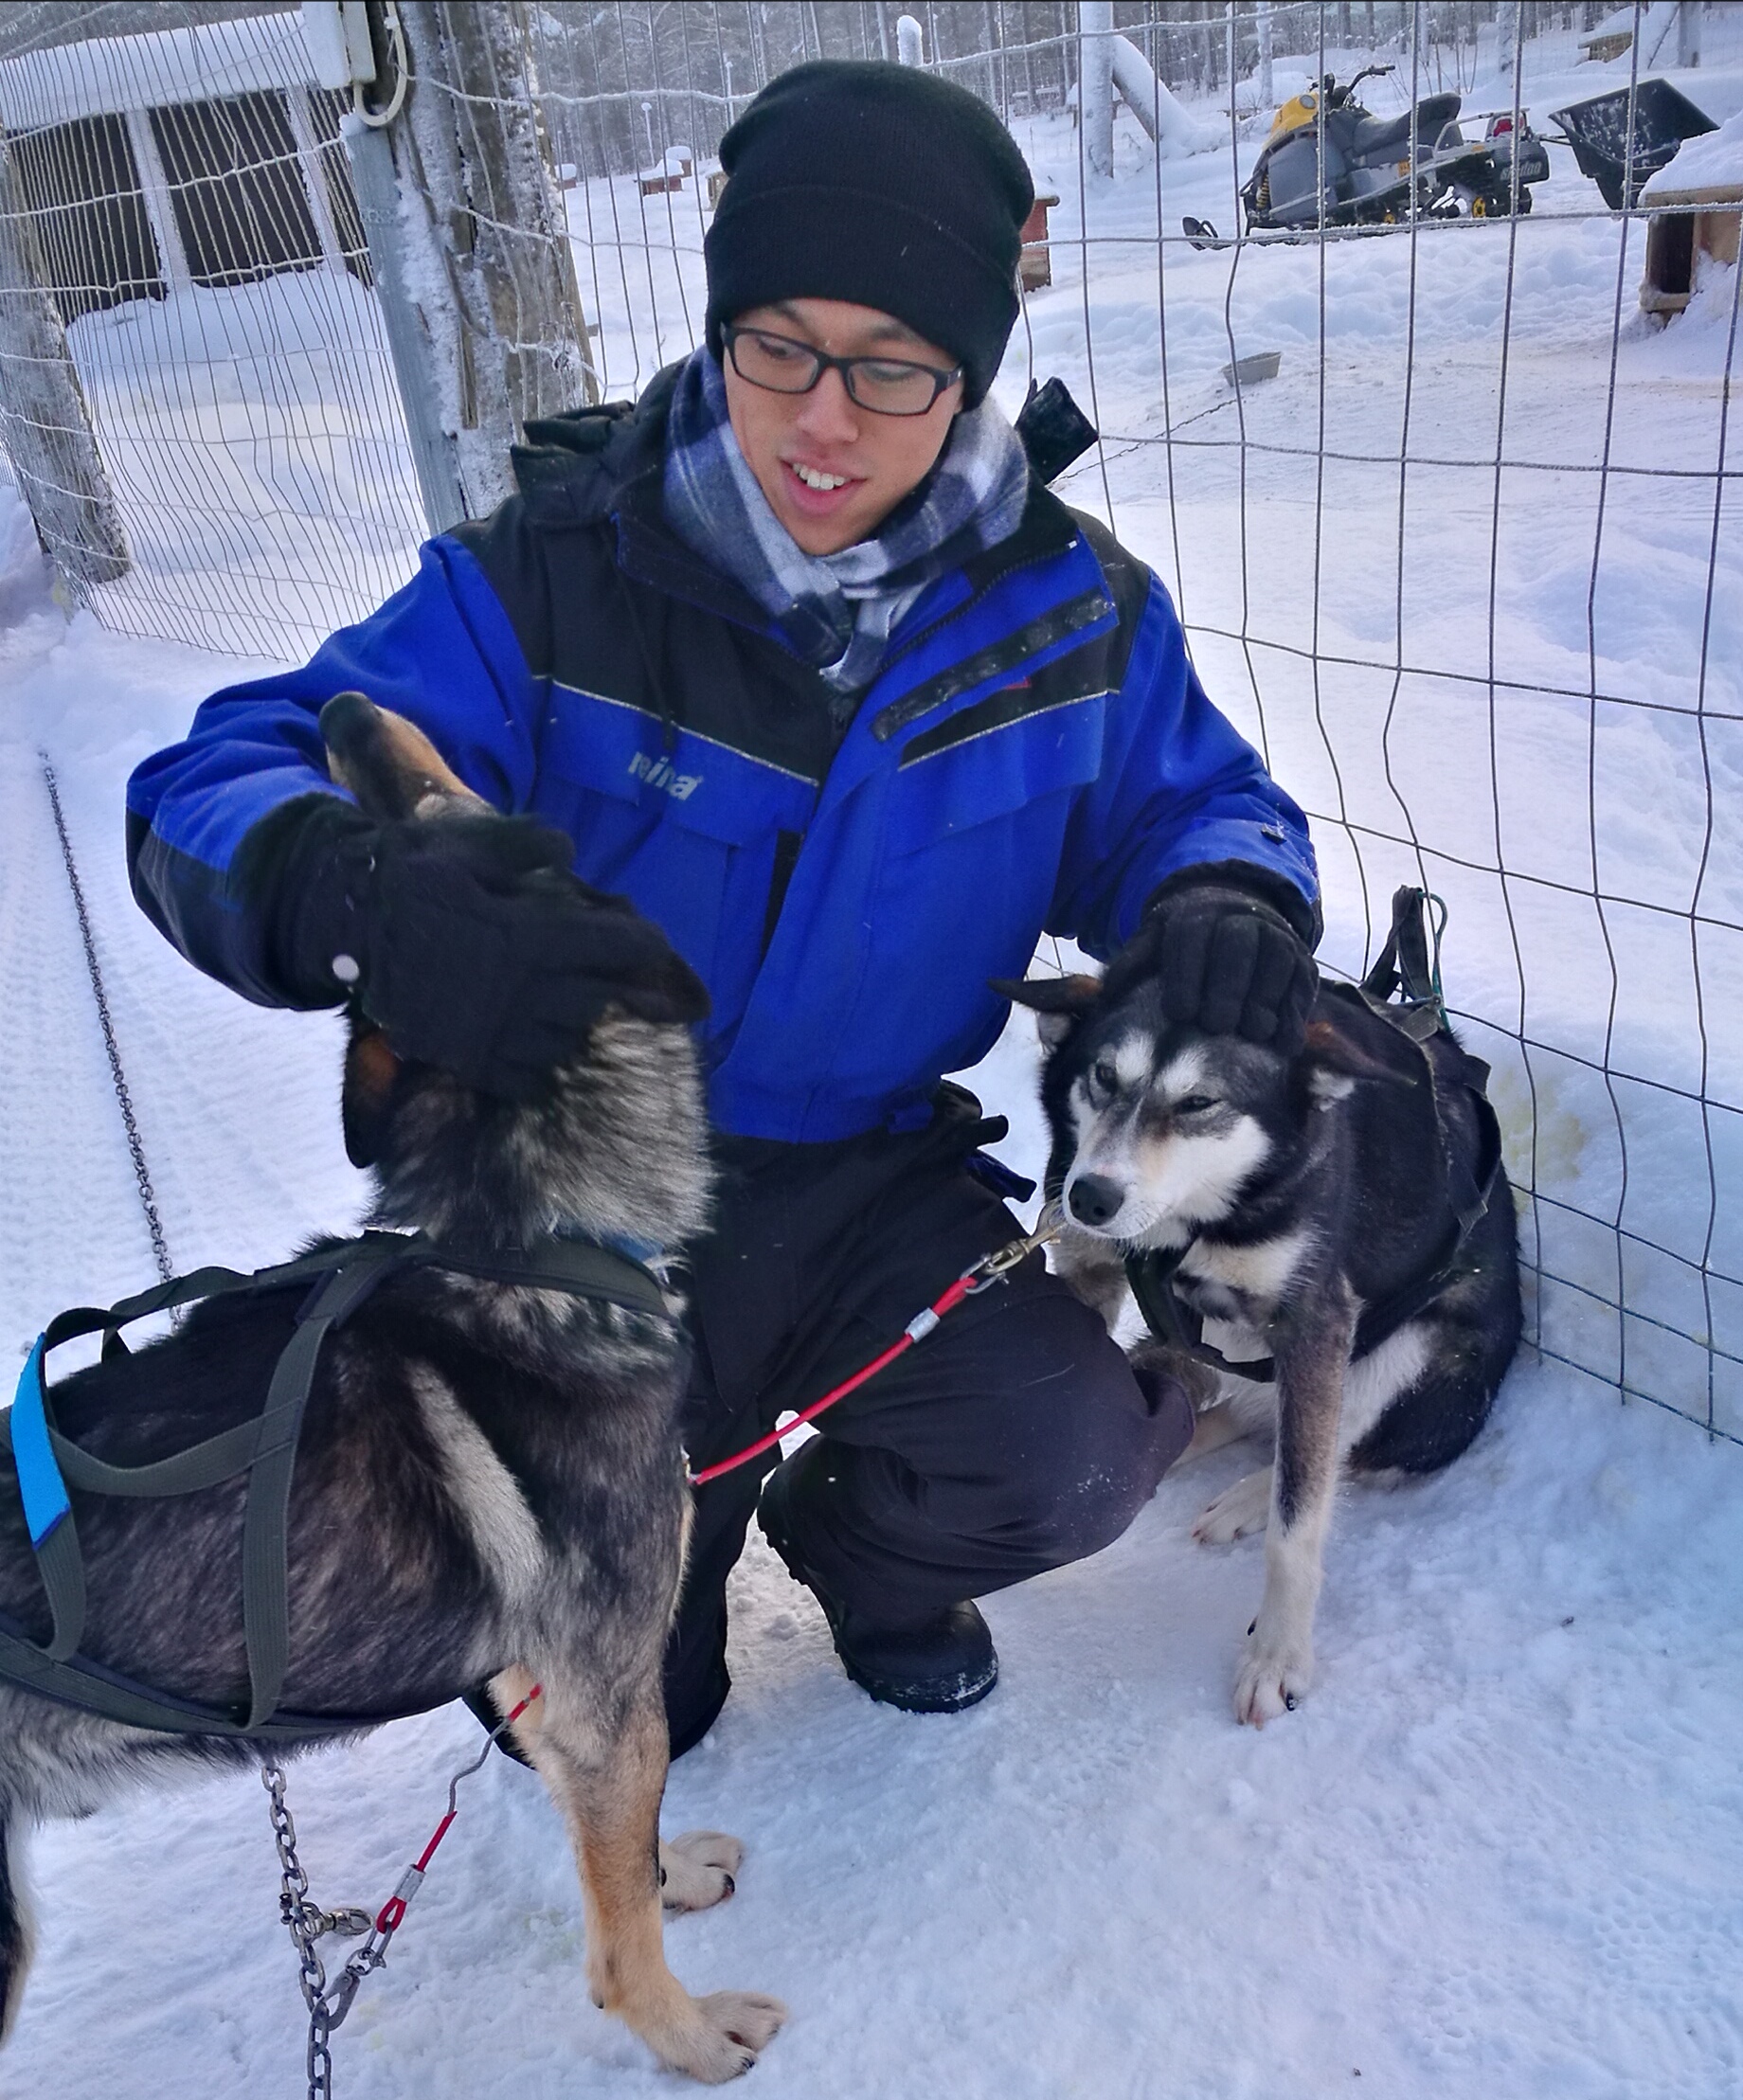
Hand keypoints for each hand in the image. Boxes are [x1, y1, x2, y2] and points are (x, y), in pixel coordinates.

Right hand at [264, 797, 708, 1098]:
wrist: (346, 925)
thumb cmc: (413, 875)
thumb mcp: (472, 842)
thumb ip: (529, 845)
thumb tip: (571, 853)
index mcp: (530, 936)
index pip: (615, 947)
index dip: (645, 944)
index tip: (654, 942)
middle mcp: (521, 991)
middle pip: (600, 997)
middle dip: (622, 985)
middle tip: (630, 979)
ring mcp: (495, 1031)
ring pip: (568, 1038)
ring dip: (583, 1020)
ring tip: (581, 1003)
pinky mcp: (469, 1059)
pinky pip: (527, 1074)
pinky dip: (543, 1059)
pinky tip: (541, 1039)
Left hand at [1109, 874, 1315, 1052]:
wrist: (1237, 913)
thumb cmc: (1185, 944)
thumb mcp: (1153, 944)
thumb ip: (1131, 966)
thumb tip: (1107, 994)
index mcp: (1196, 917)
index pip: (1191, 939)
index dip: (1186, 975)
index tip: (1178, 1013)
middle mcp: (1239, 921)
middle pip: (1237, 948)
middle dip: (1227, 987)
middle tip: (1215, 1025)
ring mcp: (1275, 938)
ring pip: (1275, 962)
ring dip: (1264, 1000)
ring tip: (1250, 1033)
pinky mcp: (1302, 960)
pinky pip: (1302, 983)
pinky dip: (1295, 1013)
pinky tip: (1284, 1043)